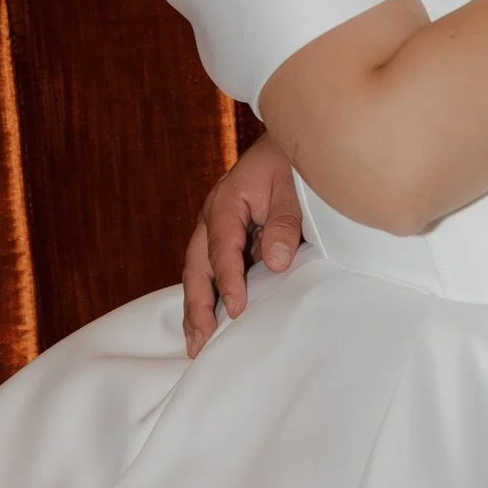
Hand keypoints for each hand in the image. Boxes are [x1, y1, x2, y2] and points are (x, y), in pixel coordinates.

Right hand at [182, 136, 304, 357]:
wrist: (288, 142)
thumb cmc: (290, 162)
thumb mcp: (292, 187)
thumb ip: (285, 223)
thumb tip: (276, 262)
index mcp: (227, 201)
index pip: (223, 248)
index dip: (230, 281)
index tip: (237, 310)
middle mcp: (213, 217)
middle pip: (197, 266)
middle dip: (197, 306)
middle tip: (200, 342)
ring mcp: (216, 228)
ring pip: (199, 272)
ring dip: (196, 307)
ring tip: (195, 344)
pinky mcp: (226, 237)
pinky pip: (211, 269)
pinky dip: (209, 295)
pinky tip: (210, 322)